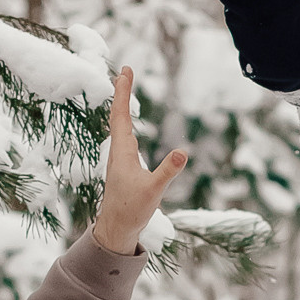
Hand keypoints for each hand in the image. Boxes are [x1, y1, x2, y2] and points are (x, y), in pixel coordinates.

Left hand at [92, 66, 187, 253]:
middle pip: (118, 115)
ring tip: (124, 89)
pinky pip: (123, 136)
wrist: (116, 229)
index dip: (124, 92)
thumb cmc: (132, 210)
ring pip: (118, 125)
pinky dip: (125, 122)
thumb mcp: (154, 190)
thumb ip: (168, 171)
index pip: (122, 115)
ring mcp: (119, 158)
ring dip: (122, 105)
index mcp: (122, 152)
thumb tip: (183, 152)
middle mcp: (118, 151)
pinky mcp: (123, 166)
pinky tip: (128, 126)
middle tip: (126, 71)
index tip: (125, 71)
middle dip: (122, 92)